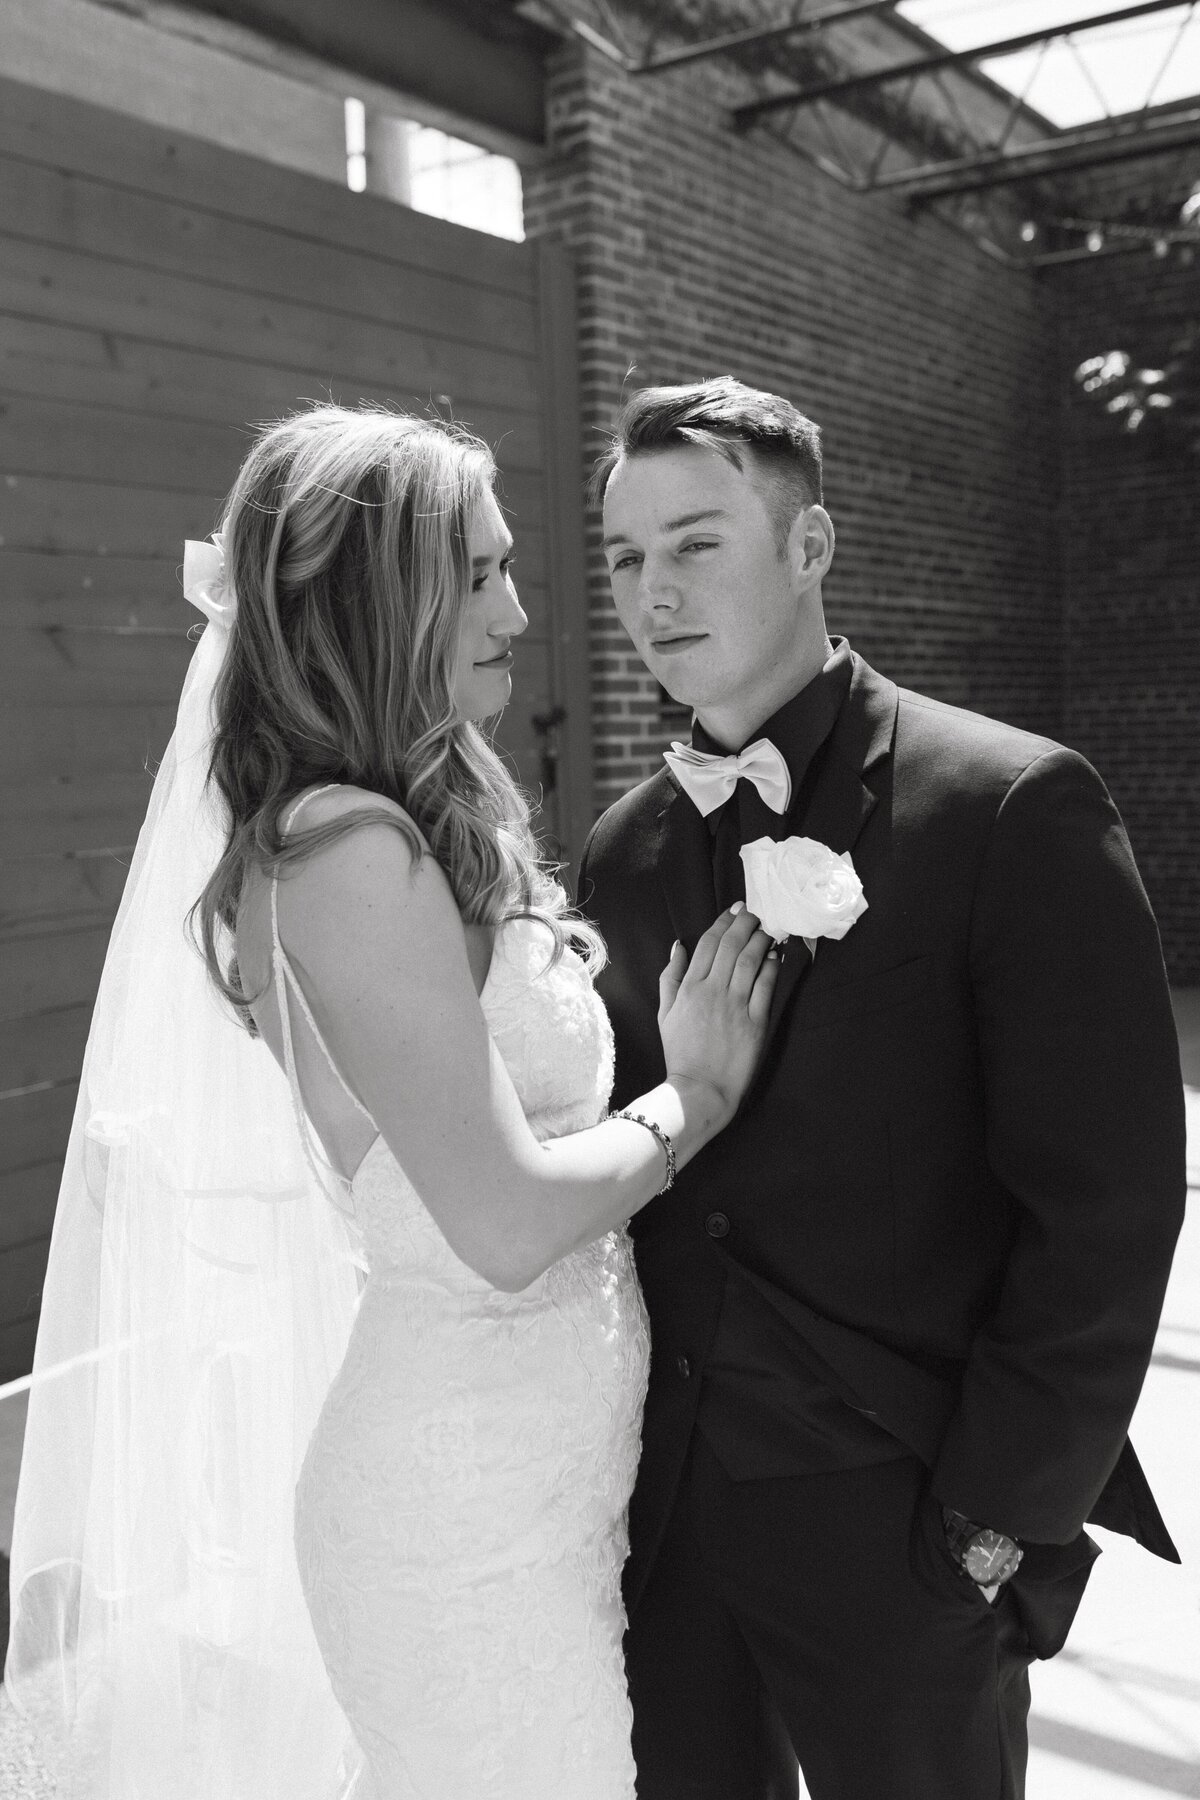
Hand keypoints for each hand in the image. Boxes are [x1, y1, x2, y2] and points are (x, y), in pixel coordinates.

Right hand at [657, 905, 778, 1126]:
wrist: (699, 1089)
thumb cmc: (681, 1052)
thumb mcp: (665, 1013)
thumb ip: (670, 977)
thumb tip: (678, 946)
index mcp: (689, 988)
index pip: (708, 944)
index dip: (723, 923)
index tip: (734, 911)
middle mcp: (712, 991)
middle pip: (731, 946)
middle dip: (745, 923)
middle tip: (755, 913)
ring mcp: (735, 1006)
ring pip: (750, 961)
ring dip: (761, 940)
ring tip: (768, 929)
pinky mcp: (755, 1022)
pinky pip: (766, 987)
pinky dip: (772, 967)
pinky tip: (776, 956)